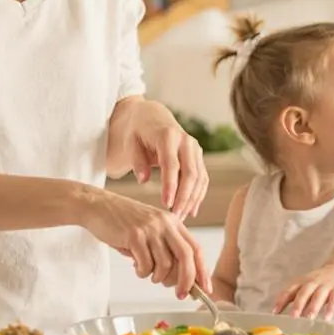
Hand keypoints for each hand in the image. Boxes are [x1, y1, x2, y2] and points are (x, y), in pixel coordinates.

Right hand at [81, 189, 211, 297]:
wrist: (98, 206)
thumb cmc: (124, 221)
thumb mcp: (152, 229)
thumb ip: (166, 248)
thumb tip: (181, 279)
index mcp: (173, 222)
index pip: (195, 249)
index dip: (202, 271)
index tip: (205, 289)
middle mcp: (165, 223)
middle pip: (186, 257)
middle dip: (186, 281)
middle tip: (179, 294)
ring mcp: (150, 229)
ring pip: (164, 265)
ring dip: (157, 277)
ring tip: (147, 272)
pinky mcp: (134, 236)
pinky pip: (146, 265)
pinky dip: (142, 272)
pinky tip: (136, 266)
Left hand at [127, 102, 208, 217]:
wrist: (151, 117)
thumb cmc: (137, 131)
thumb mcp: (130, 142)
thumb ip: (137, 160)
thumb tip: (143, 180)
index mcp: (168, 135)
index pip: (172, 164)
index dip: (170, 186)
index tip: (166, 205)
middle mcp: (186, 141)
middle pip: (190, 173)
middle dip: (184, 197)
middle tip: (175, 216)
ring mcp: (195, 148)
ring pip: (200, 177)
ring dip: (192, 199)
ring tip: (182, 217)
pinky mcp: (198, 156)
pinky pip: (202, 178)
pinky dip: (198, 195)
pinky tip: (191, 209)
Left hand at [274, 265, 333, 319]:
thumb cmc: (317, 282)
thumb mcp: (303, 286)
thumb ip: (291, 297)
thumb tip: (275, 312)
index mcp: (304, 282)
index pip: (291, 290)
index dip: (282, 300)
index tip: (275, 312)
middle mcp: (317, 282)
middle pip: (308, 292)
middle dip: (302, 304)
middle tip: (296, 317)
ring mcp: (332, 285)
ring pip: (328, 295)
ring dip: (326, 306)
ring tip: (325, 319)